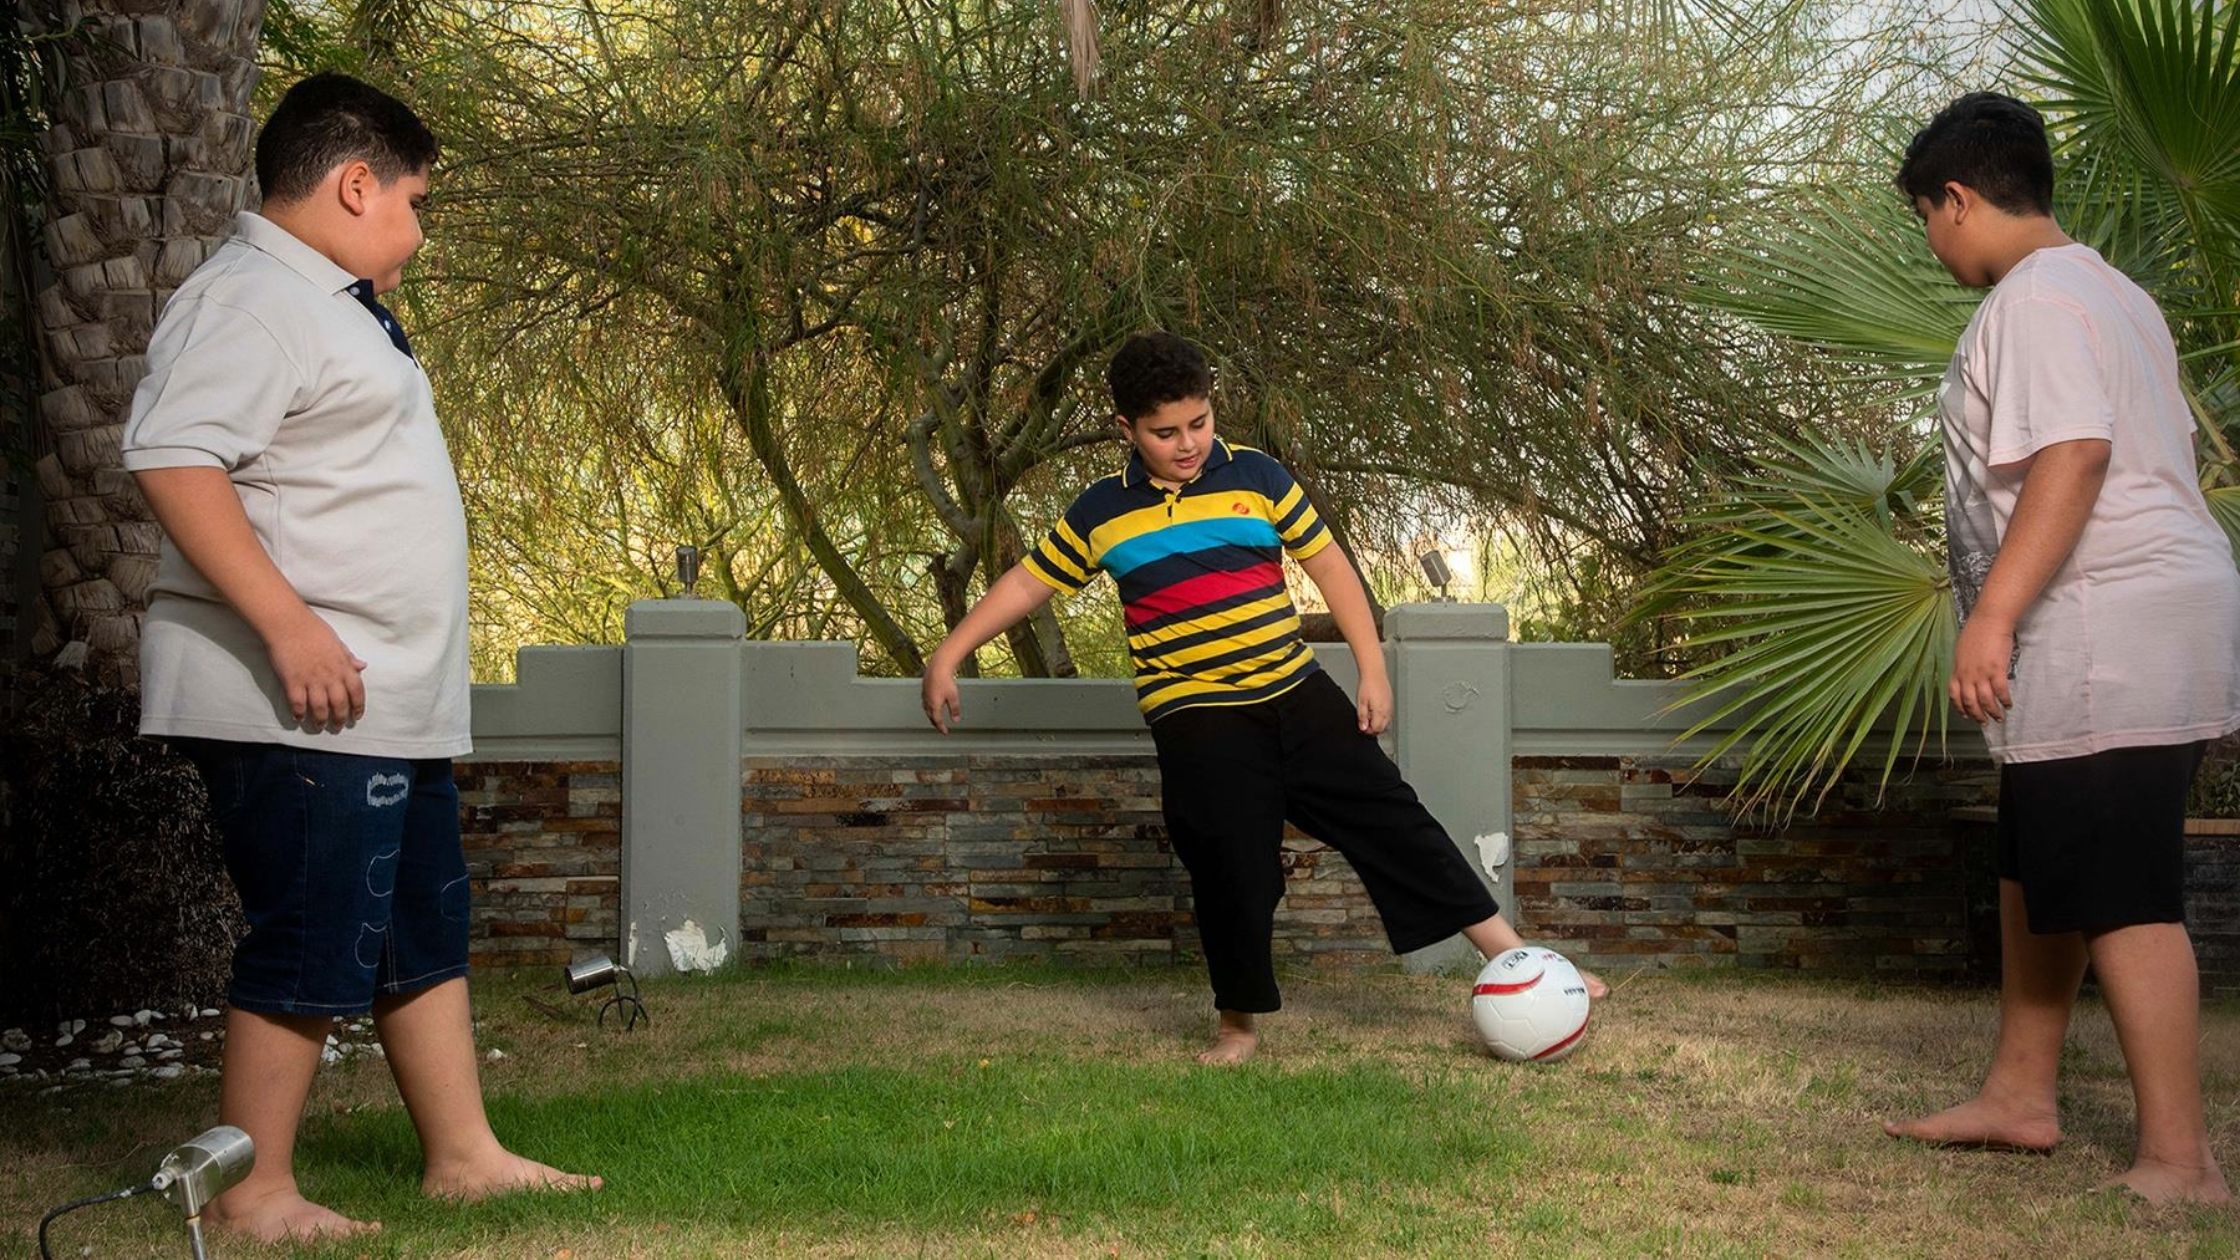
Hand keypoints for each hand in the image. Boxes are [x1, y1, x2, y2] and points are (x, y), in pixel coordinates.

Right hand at [265, 611, 365, 731]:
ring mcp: (311, 680)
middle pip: (340, 704)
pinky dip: (298, 713)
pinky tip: (298, 718)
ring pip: (320, 708)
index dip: (358, 706)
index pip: (357, 691)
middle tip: (338, 726)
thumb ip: (349, 657)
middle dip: (340, 718)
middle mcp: (330, 676)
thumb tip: (362, 666)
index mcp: (343, 666)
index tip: (356, 716)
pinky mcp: (292, 681)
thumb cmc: (313, 629)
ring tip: (319, 726)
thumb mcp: (337, 642)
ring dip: (320, 720)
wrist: (288, 623)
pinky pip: (297, 703)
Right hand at [921, 660, 961, 733]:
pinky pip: (925, 702)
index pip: (937, 721)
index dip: (941, 728)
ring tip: (935, 718)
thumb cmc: (946, 681)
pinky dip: (929, 707)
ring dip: (931, 715)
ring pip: (926, 709)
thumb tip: (956, 721)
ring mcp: (924, 695)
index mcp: (934, 705)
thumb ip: (955, 710)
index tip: (945, 732)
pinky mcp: (924, 689)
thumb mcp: (954, 697)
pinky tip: (932, 704)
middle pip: (930, 716)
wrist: (938, 667)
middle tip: (940, 727)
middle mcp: (927, 701)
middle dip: (935, 723)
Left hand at [1355, 673, 1392, 734]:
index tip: (1362, 727)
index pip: (1377, 729)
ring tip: (1369, 715)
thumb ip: (1362, 717)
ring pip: (1386, 722)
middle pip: (1383, 728)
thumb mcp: (1361, 702)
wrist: (1375, 673)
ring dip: (1378, 723)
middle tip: (1365, 723)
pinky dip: (1381, 717)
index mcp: (1380, 711)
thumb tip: (1363, 727)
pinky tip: (1374, 710)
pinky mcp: (1391, 702)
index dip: (1368, 731)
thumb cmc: (1367, 685)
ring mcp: (1390, 706)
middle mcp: (1387, 710)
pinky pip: (1388, 715)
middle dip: (1373, 728)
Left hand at [1949, 616, 2013, 724]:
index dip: (1960, 707)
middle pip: (1969, 702)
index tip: (1966, 715)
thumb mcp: (1962, 650)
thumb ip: (1964, 665)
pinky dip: (2004, 700)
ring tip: (1999, 717)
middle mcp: (1967, 674)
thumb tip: (1967, 675)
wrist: (1989, 619)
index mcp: (1957, 669)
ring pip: (1985, 700)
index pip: (1954, 694)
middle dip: (1977, 715)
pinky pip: (2000, 691)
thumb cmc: (1977, 631)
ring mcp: (1981, 673)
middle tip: (1984, 722)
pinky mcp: (1996, 670)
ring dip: (1992, 712)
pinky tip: (2008, 704)